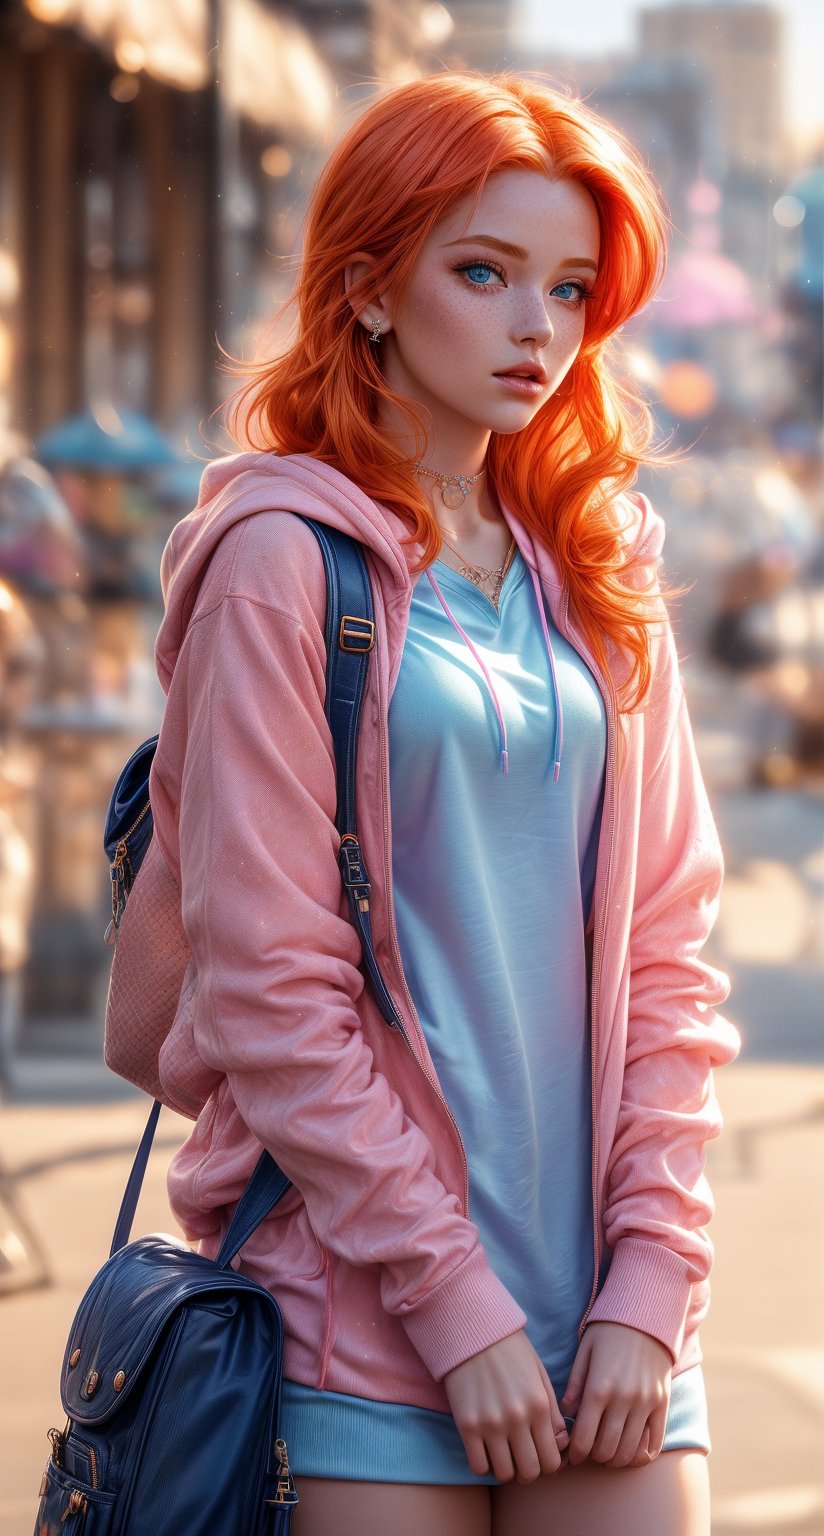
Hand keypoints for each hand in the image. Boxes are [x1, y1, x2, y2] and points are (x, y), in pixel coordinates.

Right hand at [442, 1329, 569, 1482]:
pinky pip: (478, 1465)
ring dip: (505, 1468)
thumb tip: (560, 1443)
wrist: (471, 1329)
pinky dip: (483, 1464)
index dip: (548, 1465)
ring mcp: (491, 1423)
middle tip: (521, 1458)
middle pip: (530, 1472)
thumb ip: (552, 1410)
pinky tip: (484, 1449)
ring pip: (504, 1474)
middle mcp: (518, 1418)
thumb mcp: (539, 1374)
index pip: (552, 1461)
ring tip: (502, 1452)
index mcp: (539, 1405)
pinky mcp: (467, 1424)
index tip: (540, 1456)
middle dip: (528, 1470)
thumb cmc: (509, 1350)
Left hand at [559, 1321, 671, 1468]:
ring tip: (609, 1452)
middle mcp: (623, 1399)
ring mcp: (646, 1402)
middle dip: (595, 1457)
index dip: (577, 1453)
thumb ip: (575, 1385)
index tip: (574, 1455)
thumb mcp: (585, 1351)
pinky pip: (655, 1443)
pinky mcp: (662, 1403)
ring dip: (616, 1459)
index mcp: (599, 1387)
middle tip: (591, 1452)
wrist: (646, 1314)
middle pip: (607, 1450)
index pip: (584, 1438)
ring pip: (630, 1451)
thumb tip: (566, 1414)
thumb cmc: (609, 1330)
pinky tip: (632, 1452)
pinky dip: (642, 1455)